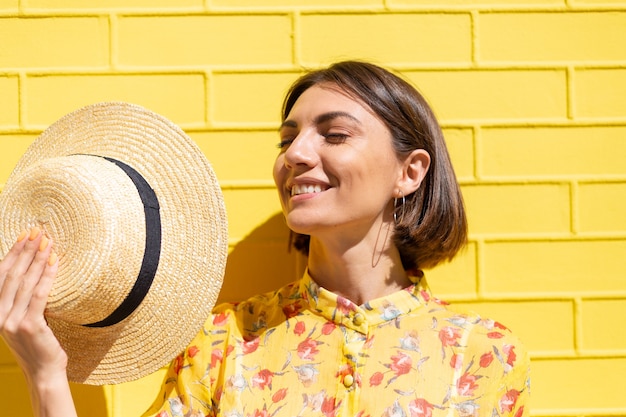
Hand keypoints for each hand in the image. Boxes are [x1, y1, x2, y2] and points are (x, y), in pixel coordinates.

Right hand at [0, 227, 67, 383]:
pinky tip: (55, 262)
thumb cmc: (38, 344)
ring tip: (48, 241)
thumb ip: (22, 300)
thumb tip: (34, 270)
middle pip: (13, 275)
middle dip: (26, 250)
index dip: (13, 253)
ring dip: (38, 259)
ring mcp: (11, 321)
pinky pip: (39, 295)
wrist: (44, 372)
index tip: (24, 234)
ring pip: (26, 282)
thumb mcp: (24, 319)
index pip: (2, 275)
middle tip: (38, 231)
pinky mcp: (28, 326)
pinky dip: (47, 276)